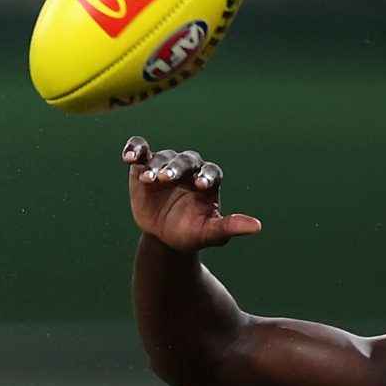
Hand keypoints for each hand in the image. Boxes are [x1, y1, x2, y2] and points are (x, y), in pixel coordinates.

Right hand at [123, 136, 262, 251]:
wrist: (163, 235)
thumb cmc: (190, 233)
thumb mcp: (209, 233)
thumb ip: (229, 227)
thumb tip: (257, 227)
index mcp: (208, 181)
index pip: (211, 172)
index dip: (206, 176)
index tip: (200, 185)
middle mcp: (189, 169)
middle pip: (185, 161)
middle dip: (175, 169)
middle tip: (165, 180)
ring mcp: (166, 164)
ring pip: (162, 157)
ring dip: (155, 167)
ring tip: (148, 180)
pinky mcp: (144, 165)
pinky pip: (141, 150)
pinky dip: (134, 149)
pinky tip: (129, 157)